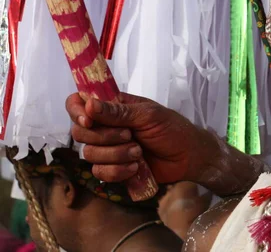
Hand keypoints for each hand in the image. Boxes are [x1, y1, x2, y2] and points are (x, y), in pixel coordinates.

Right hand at [66, 93, 217, 183]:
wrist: (188, 157)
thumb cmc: (172, 129)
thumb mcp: (149, 115)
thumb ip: (118, 112)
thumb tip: (89, 104)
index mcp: (113, 107)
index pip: (79, 103)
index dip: (77, 111)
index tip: (88, 120)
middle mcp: (106, 127)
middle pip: (80, 132)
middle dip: (104, 137)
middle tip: (129, 135)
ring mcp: (109, 149)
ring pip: (89, 154)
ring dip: (115, 155)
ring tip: (138, 152)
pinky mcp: (114, 169)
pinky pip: (100, 172)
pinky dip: (117, 171)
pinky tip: (135, 167)